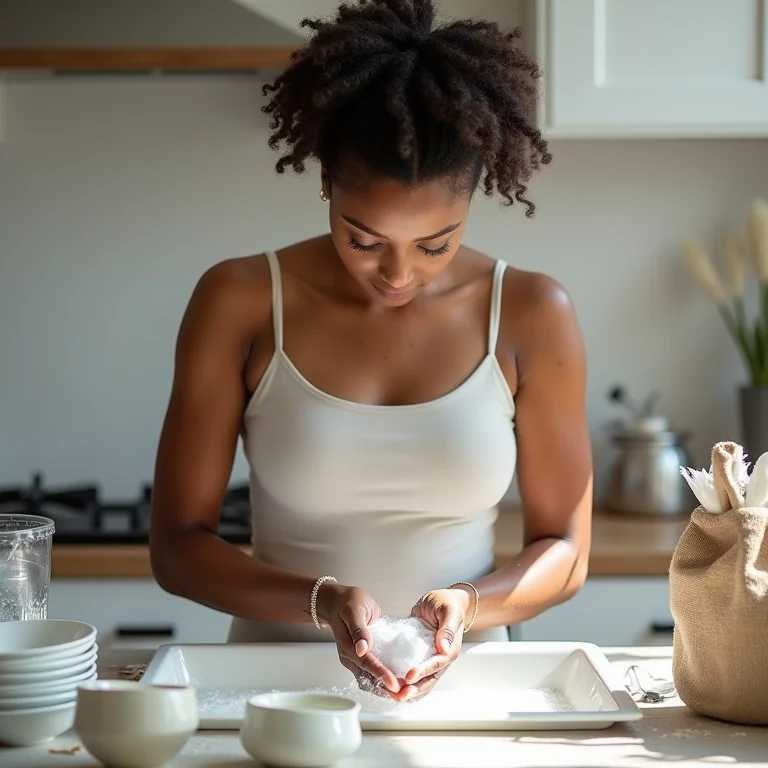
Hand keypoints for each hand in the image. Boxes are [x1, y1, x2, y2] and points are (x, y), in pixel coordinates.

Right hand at [315, 581, 399, 697]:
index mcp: (347, 646)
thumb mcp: (354, 610)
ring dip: (385, 688)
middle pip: (368, 678)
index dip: (380, 674)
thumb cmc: (347, 602)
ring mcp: (355, 659)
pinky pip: (372, 673)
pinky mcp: (361, 658)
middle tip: (404, 693)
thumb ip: (359, 629)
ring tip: (404, 692)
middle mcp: (350, 657)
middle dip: (385, 688)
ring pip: (370, 680)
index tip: (394, 683)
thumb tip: (362, 648)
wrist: (338, 601)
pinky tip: (398, 681)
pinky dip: (384, 680)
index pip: (366, 663)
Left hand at [397, 587, 471, 702]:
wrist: (442, 600)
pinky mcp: (419, 655)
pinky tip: (391, 685)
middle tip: (399, 696)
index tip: (409, 677)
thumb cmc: (447, 603)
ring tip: (393, 696)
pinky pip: (412, 670)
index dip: (423, 672)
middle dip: (414, 689)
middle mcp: (440, 658)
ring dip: (408, 690)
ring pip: (421, 680)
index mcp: (449, 650)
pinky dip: (404, 680)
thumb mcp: (449, 611)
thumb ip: (447, 629)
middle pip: (429, 679)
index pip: (436, 665)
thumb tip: (444, 648)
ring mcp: (429, 658)